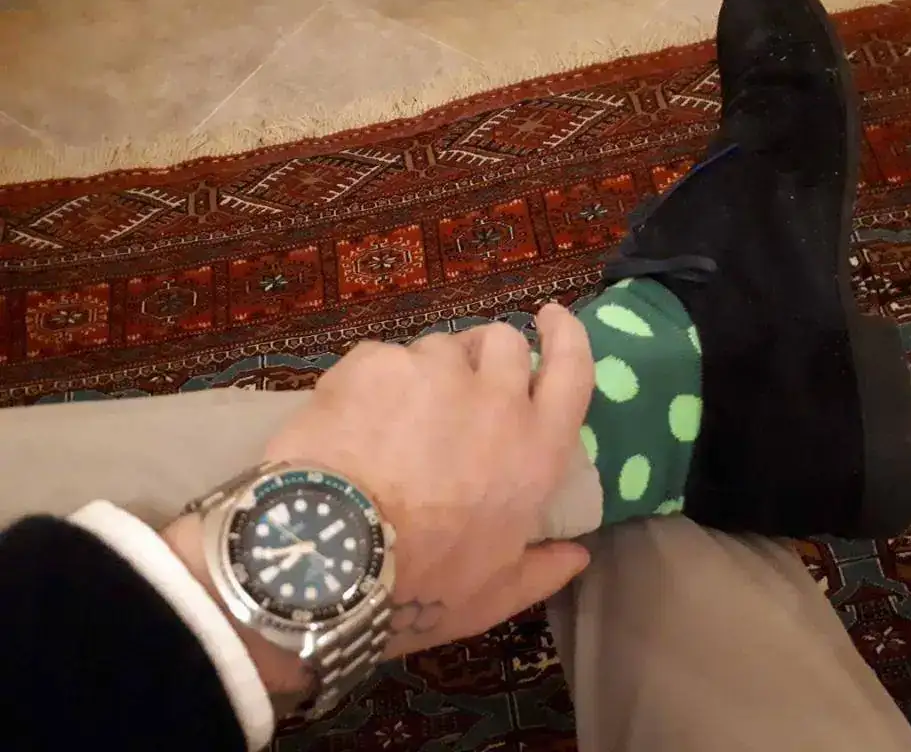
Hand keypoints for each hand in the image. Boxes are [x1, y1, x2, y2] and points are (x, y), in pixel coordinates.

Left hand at [265, 303, 593, 657]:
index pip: (572, 368)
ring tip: (395, 415)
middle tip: (462, 386)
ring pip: (438, 346)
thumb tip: (578, 556)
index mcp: (535, 449)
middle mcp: (495, 397)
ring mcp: (433, 373)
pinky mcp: (375, 362)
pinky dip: (373, 381)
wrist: (330, 559)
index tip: (551, 317)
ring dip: (428, 371)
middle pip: (504, 341)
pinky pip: (381, 357)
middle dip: (487, 354)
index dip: (566, 335)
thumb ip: (541, 571)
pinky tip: (351, 421)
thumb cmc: (422, 585)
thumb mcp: (492, 596)